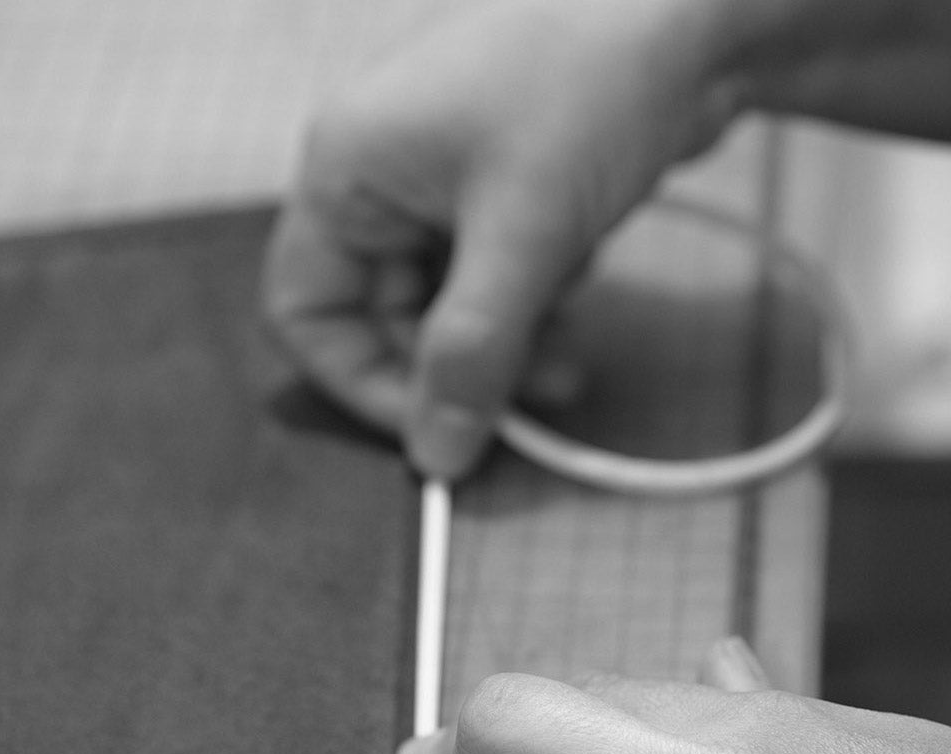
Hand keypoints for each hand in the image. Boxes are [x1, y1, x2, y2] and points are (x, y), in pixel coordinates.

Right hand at [263, 0, 737, 477]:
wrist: (700, 6)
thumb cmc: (591, 76)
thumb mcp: (523, 234)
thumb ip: (472, 352)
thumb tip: (436, 454)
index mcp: (346, 172)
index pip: (307, 314)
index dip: (363, 383)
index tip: (436, 427)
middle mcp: (381, 180)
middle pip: (384, 322)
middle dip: (457, 368)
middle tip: (524, 401)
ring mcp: (441, 185)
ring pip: (446, 310)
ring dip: (503, 344)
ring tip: (565, 352)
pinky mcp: (499, 191)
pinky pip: (492, 281)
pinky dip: (531, 300)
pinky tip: (577, 272)